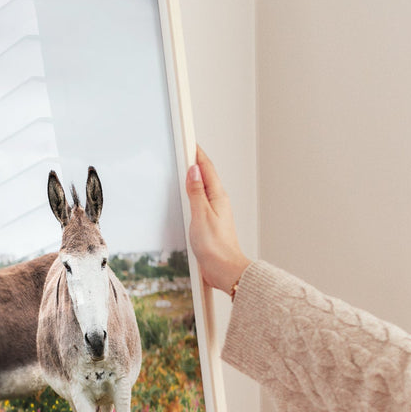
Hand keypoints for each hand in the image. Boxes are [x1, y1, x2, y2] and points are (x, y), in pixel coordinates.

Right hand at [186, 145, 251, 292]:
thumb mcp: (201, 216)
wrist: (224, 270)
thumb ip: (196, 192)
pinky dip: (194, 193)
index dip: (197, 154)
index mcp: (217, 197)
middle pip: (206, 176)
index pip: (206, 168)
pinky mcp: (210, 223)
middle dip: (196, 162)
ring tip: (186, 167)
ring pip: (204, 188)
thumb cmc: (215, 247)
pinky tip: (189, 196)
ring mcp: (215, 212)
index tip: (189, 141)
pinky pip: (201, 201)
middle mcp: (218, 202)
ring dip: (195, 177)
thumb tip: (193, 171)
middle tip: (186, 148)